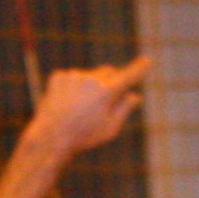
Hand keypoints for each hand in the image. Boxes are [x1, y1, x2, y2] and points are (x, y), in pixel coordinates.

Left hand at [29, 57, 150, 157]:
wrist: (51, 137)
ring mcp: (74, 76)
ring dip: (89, 86)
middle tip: (105, 100)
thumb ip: (124, 109)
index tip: (147, 60)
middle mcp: (92, 80)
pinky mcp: (59, 76)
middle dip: (110, 81)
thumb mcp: (110, 128)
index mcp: (107, 92)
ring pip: (88, 76)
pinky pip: (71, 78)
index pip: (129, 76)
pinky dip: (72, 87)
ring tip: (79, 109)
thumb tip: (135, 96)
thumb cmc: (84, 136)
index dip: (139, 68)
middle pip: (108, 72)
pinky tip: (67, 103)